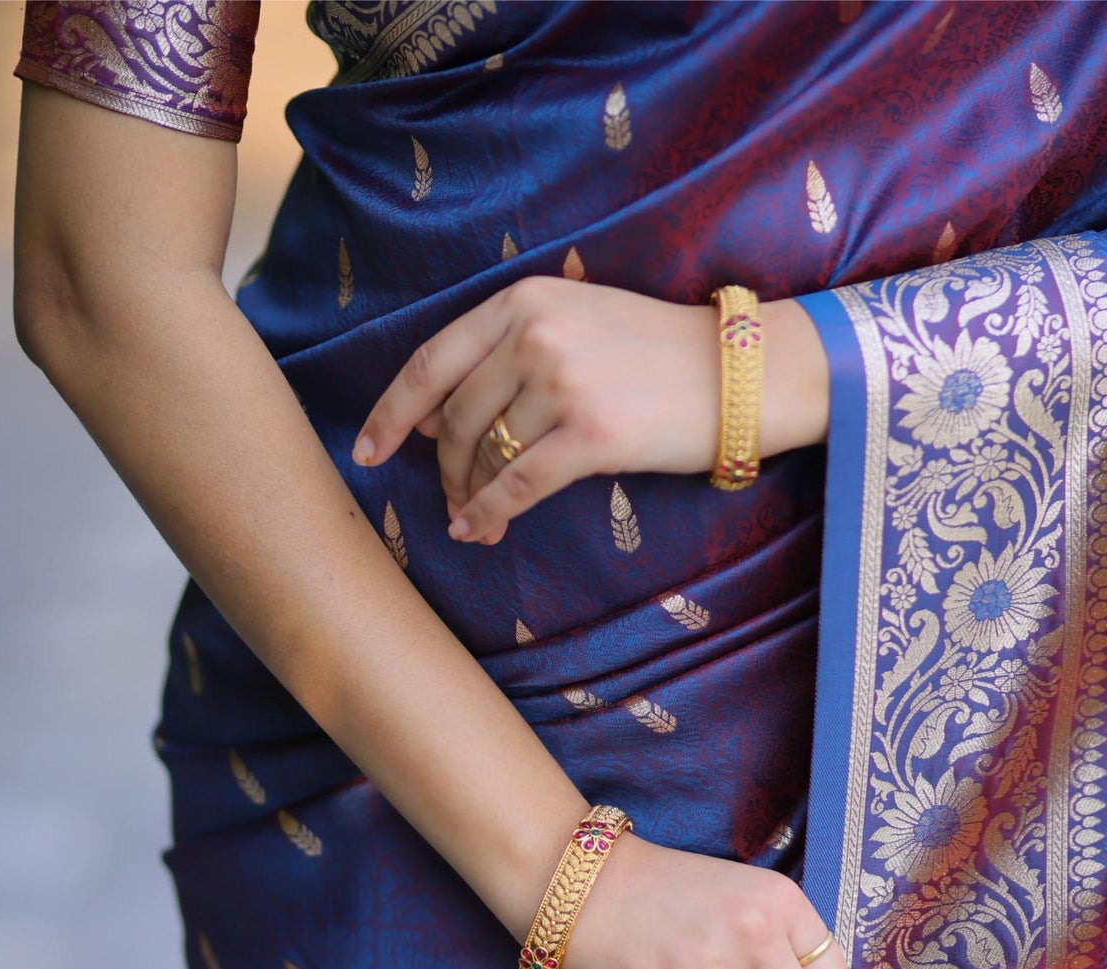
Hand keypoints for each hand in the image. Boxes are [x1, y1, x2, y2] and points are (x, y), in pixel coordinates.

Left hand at [353, 277, 827, 542]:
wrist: (739, 372)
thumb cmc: (656, 355)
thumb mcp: (576, 323)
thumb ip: (507, 355)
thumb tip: (435, 421)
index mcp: (523, 299)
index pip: (432, 360)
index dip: (392, 412)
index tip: (368, 450)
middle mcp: (536, 334)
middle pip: (457, 418)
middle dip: (445, 468)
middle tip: (451, 497)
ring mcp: (564, 383)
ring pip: (485, 454)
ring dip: (469, 497)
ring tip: (472, 522)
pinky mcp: (593, 435)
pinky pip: (519, 485)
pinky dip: (491, 514)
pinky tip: (481, 532)